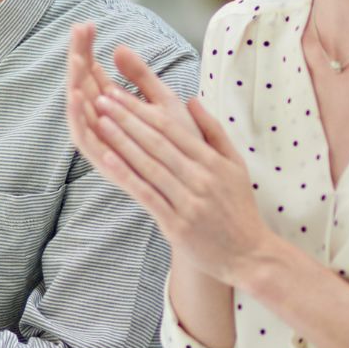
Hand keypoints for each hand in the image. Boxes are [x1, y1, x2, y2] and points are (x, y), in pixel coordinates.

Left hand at [72, 30, 272, 287]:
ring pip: (150, 165)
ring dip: (123, 141)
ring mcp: (188, 202)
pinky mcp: (177, 225)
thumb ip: (214, 131)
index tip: (121, 94)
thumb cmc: (238, 207)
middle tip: (103, 98)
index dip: (144, 109)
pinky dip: (128, 176)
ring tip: (101, 122)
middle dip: (128, 118)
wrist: (248, 254)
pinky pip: (148, 195)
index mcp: (214, 162)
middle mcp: (201, 179)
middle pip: (158, 142)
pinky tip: (109, 160)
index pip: (173, 128)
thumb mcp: (236, 164)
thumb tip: (192, 100)